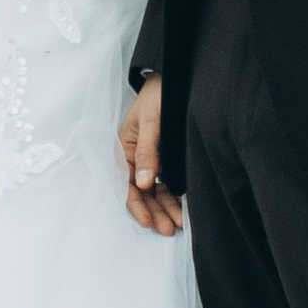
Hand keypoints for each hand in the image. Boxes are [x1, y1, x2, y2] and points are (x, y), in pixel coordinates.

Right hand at [118, 76, 181, 235]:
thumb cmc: (158, 94)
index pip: (125, 184)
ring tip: (179, 225)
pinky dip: (174, 198)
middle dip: (154, 212)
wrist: (176, 77)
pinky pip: (168, 185)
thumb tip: (144, 183)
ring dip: (165, 209)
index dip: (135, 205)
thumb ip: (147, 151)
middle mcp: (135, 159)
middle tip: (170, 229)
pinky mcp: (167, 161)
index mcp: (123, 149)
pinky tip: (183, 209)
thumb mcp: (151, 121)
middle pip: (142, 193)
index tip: (148, 222)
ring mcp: (151, 161)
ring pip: (155, 193)